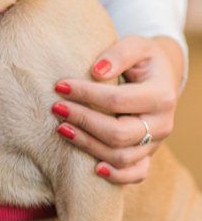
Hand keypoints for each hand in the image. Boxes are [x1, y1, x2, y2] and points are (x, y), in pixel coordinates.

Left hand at [50, 35, 183, 183]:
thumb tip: (96, 71)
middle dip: (83, 121)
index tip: (59, 85)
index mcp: (161, 95)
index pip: (117, 100)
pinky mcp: (149, 154)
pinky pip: (136, 173)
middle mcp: (163, 123)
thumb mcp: (135, 45)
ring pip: (122, 156)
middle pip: (119, 133)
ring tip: (61, 128)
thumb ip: (117, 54)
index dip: (85, 94)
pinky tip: (93, 168)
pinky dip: (117, 175)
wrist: (160, 75)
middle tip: (56, 107)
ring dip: (88, 144)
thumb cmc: (142, 58)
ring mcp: (157, 143)